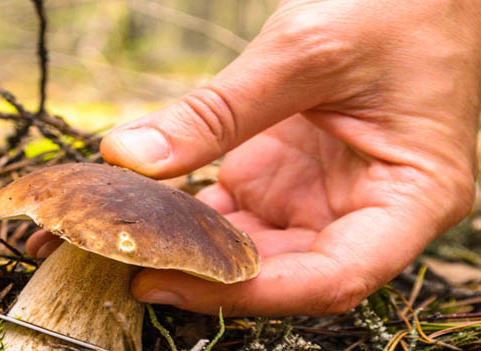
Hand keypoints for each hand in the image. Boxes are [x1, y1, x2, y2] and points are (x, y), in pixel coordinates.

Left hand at [98, 0, 480, 315]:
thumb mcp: (305, 52)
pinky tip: (145, 205)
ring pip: (251, 247)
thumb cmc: (395, 10)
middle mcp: (364, 211)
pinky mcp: (285, 177)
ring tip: (126, 236)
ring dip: (191, 246)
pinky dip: (189, 213)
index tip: (179, 283)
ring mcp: (319, 197)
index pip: (334, 275)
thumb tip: (131, 155)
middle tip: (130, 261)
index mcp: (411, 197)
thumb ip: (219, 111)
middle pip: (285, 271)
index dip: (256, 291)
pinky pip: (233, 212)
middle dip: (208, 274)